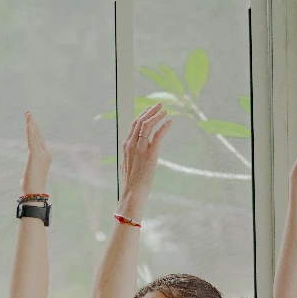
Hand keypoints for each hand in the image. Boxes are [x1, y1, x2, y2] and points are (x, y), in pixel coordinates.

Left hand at [22, 111, 50, 194]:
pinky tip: (28, 124)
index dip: (35, 130)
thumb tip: (27, 175)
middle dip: (33, 123)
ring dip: (31, 124)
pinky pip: (32, 141)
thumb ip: (30, 171)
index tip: (31, 122)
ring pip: (35, 136)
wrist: (35, 192)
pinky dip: (30, 132)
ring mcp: (41, 154)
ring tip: (28, 114)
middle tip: (28, 113)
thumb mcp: (31, 175)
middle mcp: (46, 154)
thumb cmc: (32, 187)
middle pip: (38, 135)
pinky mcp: (35, 156)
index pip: (40, 140)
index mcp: (46, 157)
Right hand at [118, 103, 172, 217]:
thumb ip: (131, 154)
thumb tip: (135, 152)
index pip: (134, 125)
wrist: (133, 192)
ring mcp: (141, 148)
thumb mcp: (128, 164)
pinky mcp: (150, 154)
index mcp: (126, 145)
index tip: (150, 110)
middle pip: (140, 121)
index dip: (143, 115)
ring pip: (147, 125)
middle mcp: (132, 144)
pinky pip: (158, 135)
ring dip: (157, 116)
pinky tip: (169, 122)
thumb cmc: (132, 181)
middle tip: (159, 105)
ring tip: (165, 111)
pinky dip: (164, 126)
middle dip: (150, 111)